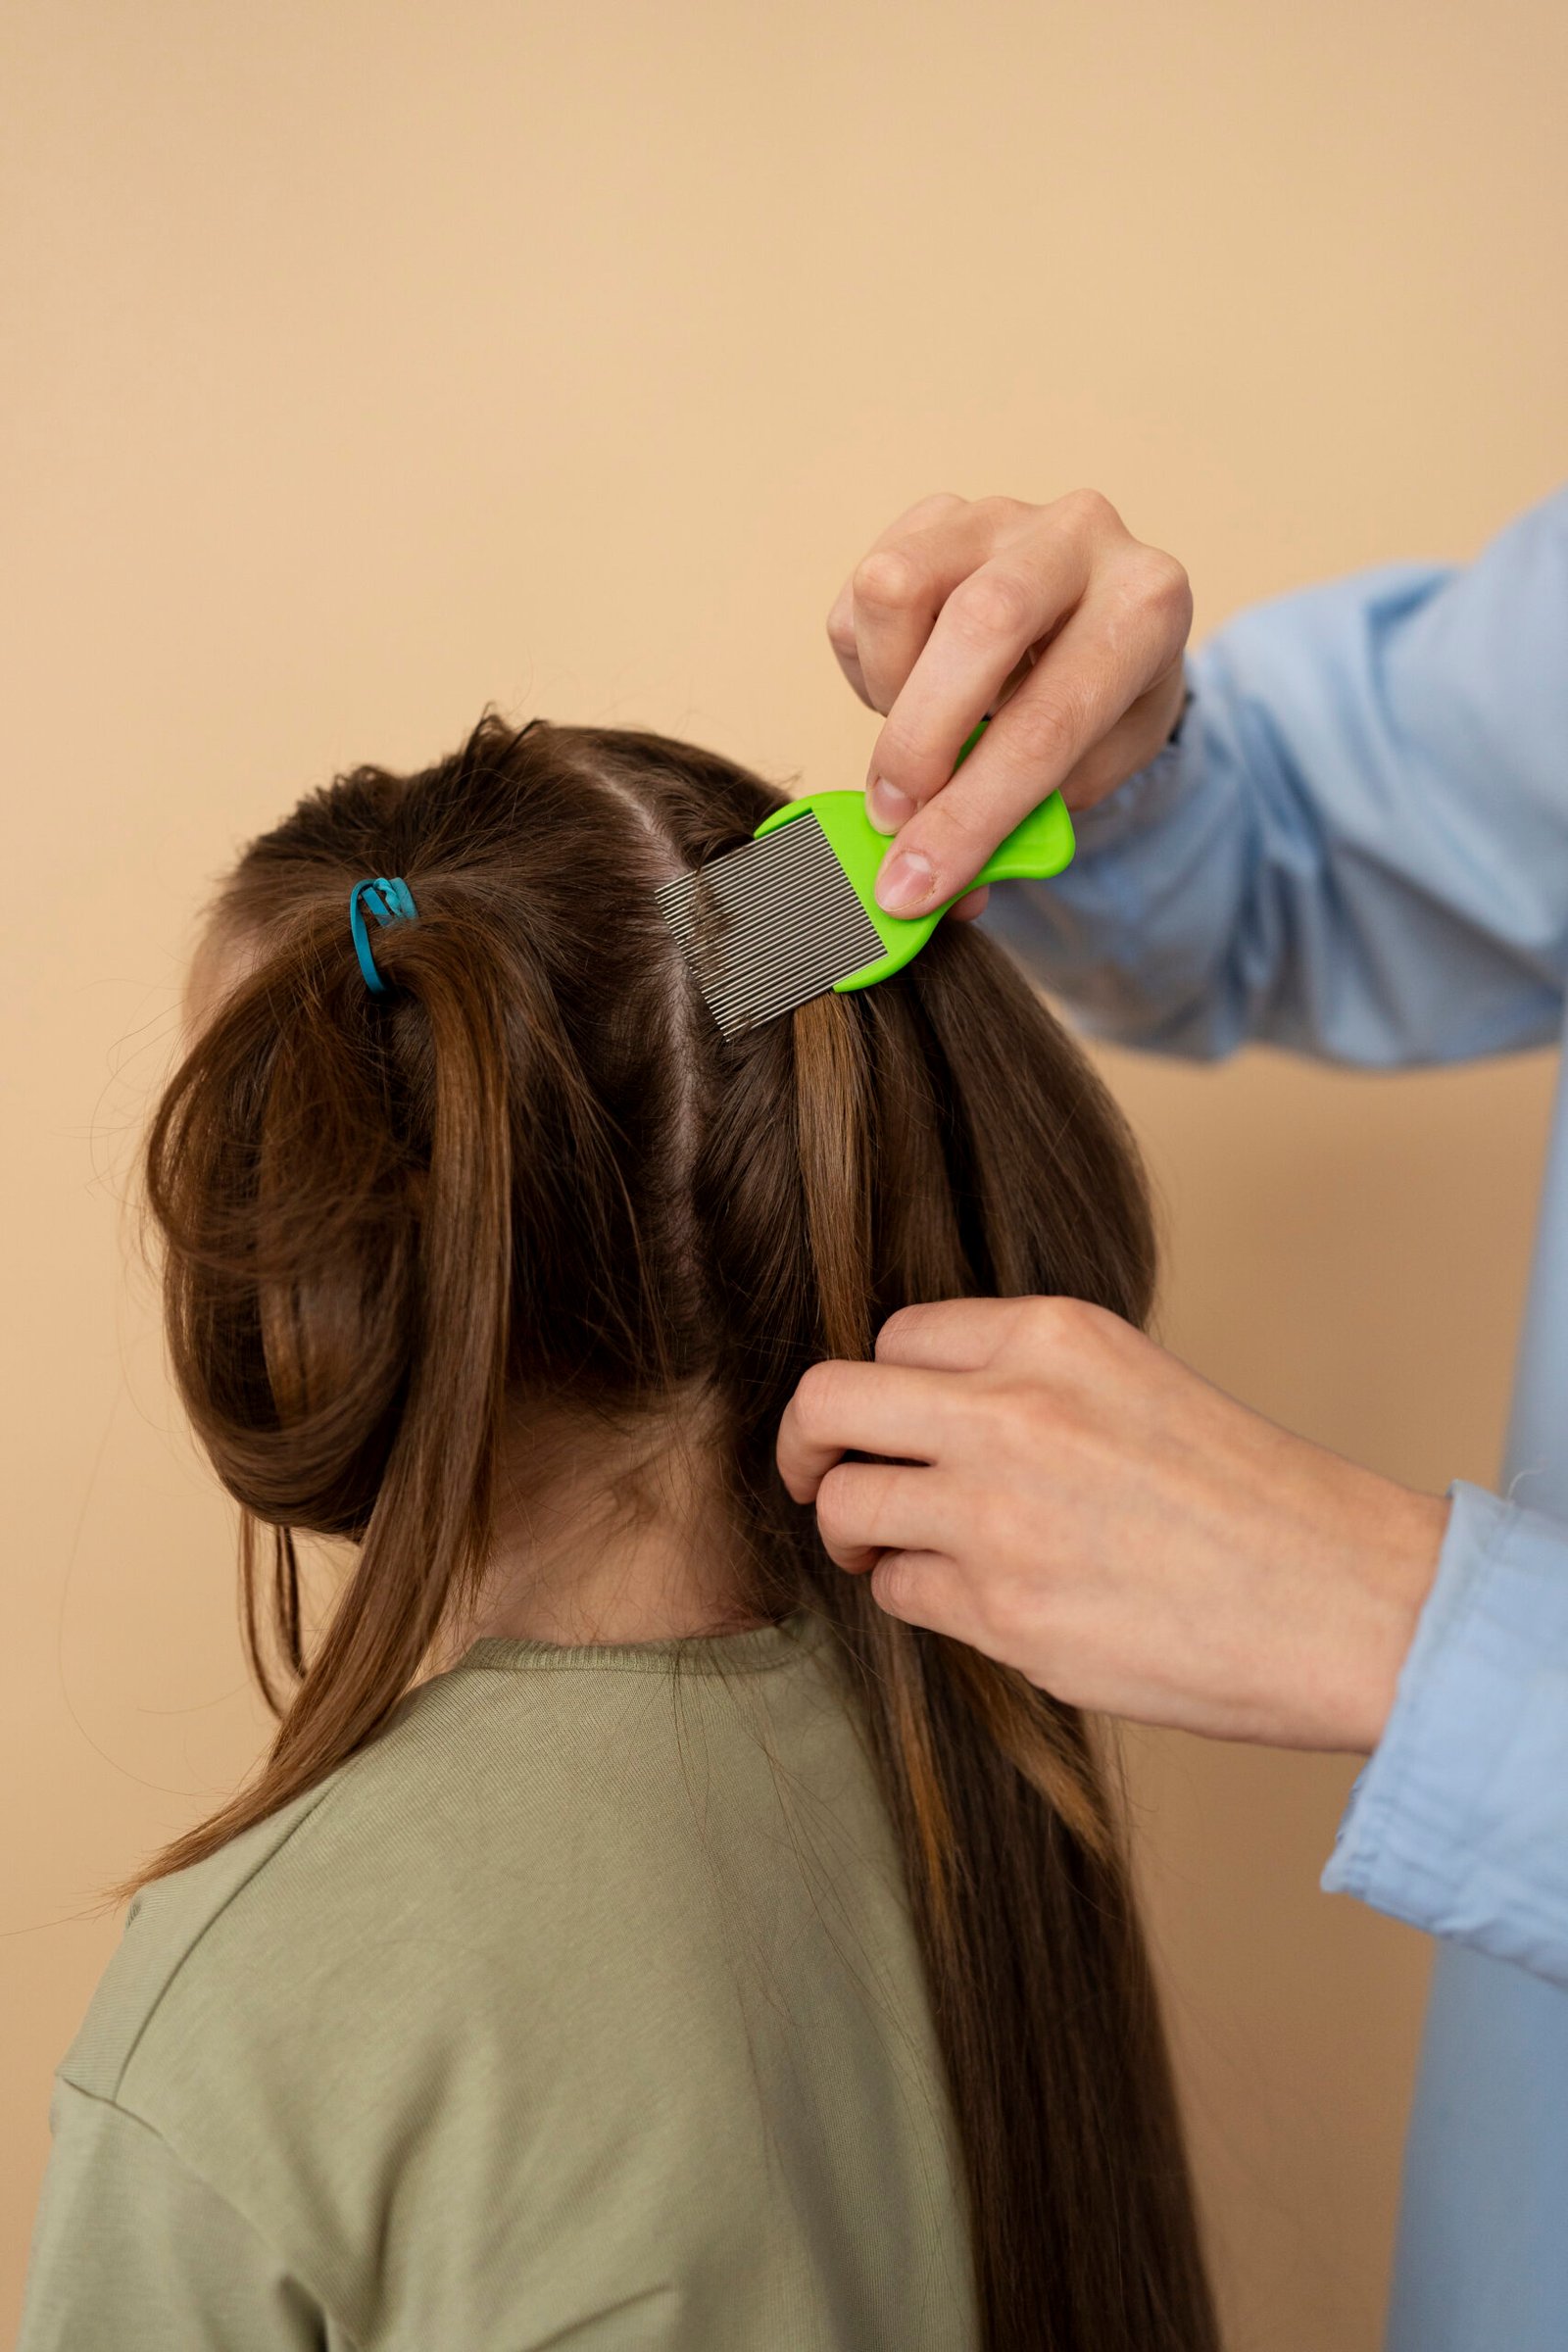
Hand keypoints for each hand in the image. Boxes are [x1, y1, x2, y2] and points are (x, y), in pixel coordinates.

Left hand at [777, 1297, 1448, 1752]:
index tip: (884, 1422)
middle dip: (804, 1444)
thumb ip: (1027, 1379)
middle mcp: (1013, 1410)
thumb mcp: (1134, 1381)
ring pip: (845, 1504)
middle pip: (828, 1402)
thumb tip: (917, 1405)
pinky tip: (975, 1598)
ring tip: (890, 1549)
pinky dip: (915, 1595)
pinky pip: (898, 1591)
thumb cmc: (1250, 1500)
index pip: (895, 1335)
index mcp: (1054, 1336)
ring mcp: (999, 1512)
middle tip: (814, 1475)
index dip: (882, 1386)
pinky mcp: (1003, 1610)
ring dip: (854, 1530)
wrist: (1341, 1600)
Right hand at [826, 490, 1191, 916]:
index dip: (972, 814)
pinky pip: (860, 598)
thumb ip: (1018, 827)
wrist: (1101, 627)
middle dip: (919, 742)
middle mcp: (1081, 537)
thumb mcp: (1087, 777)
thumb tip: (929, 891)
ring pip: (896, 588)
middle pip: (977, 623)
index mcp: (1146, 606)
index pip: (1050, 721)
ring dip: (889, 693)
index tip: (914, 884)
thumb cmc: (1097, 711)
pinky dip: (868, 669)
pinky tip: (914, 689)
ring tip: (921, 736)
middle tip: (894, 816)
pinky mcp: (934, 516)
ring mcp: (1000, 514)